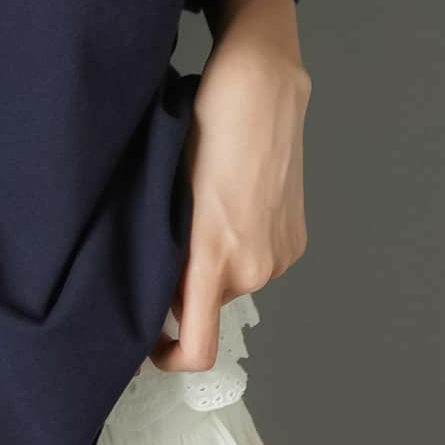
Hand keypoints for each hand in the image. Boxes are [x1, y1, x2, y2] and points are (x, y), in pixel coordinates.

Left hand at [152, 0, 311, 371]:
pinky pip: (257, 261)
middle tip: (165, 237)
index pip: (197, 348)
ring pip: (232, 282)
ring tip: (198, 210)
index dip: (168, 358)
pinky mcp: (296, 239)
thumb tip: (154, 287)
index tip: (147, 343)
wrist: (260, 87)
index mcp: (212, 260)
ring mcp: (280, 255)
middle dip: (182, 286)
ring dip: (212, 263)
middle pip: (207, 306)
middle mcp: (253, 269)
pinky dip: (239, 247)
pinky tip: (230, 204)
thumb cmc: (202, 127)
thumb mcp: (167, 191)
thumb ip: (163, 249)